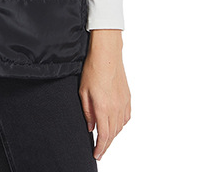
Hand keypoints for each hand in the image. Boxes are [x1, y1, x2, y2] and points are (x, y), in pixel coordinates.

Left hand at [79, 30, 130, 160]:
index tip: (96, 154)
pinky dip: (120, 126)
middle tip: (100, 151)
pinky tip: (115, 126)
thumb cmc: (92, 70)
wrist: (107, 55)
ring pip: (120, 127)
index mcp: (103, 108)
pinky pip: (126, 118)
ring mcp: (124, 104)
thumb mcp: (83, 91)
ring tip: (105, 140)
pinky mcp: (128, 98)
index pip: (103, 135)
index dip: (100, 148)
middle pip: (113, 134)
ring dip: (113, 135)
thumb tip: (91, 127)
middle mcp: (116, 108)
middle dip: (106, 145)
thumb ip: (87, 112)